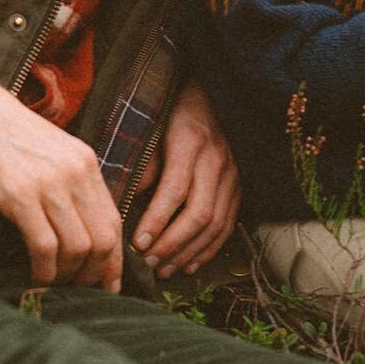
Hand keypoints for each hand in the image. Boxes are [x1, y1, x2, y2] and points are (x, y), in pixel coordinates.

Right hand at [0, 68, 122, 290]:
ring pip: (78, 247)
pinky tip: (35, 276)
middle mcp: (75, 172)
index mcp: (85, 162)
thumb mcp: (50, 153)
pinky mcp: (19, 194)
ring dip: (66, 276)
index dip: (113, 260)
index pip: (114, 222)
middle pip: (103, 240)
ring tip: (51, 283)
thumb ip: (69, 185)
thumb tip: (78, 234)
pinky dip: (43, 270)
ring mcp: (49, 182)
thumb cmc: (3, 134)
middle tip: (76, 291)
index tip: (105, 285)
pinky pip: (45, 246)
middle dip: (93, 275)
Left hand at [131, 81, 240, 277]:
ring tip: (165, 269)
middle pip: (199, 213)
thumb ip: (144, 164)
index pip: (175, 189)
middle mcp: (216, 160)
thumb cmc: (177, 111)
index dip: (157, 220)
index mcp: (191, 142)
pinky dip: (210, 248)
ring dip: (189, 252)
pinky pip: (228, 223)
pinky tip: (190, 264)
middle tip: (148, 263)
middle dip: (172, 244)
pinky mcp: (240, 185)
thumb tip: (124, 201)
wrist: (216, 94)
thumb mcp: (156, 127)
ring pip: (216, 223)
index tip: (137, 244)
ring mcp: (232, 174)